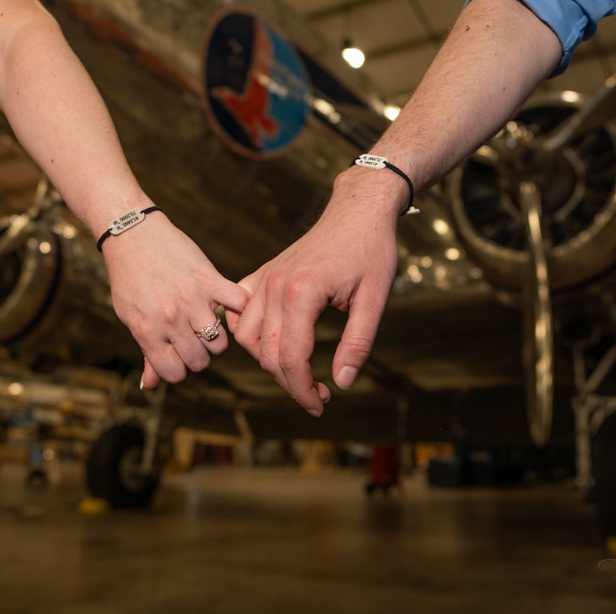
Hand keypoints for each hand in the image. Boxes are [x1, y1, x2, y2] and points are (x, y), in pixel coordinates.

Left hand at [101, 213, 248, 388]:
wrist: (133, 234)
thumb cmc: (129, 279)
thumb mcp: (130, 317)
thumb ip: (146, 352)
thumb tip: (147, 387)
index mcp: (148, 332)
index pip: (175, 373)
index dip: (178, 367)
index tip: (178, 354)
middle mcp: (170, 320)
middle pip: (200, 362)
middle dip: (198, 355)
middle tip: (193, 338)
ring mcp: (191, 300)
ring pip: (219, 344)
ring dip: (215, 337)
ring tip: (206, 322)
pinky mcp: (209, 279)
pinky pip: (237, 306)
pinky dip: (238, 309)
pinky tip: (226, 305)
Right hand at [229, 168, 402, 415]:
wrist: (358, 211)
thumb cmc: (372, 251)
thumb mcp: (375, 299)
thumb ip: (357, 343)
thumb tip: (341, 383)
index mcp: (302, 292)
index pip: (290, 358)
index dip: (303, 390)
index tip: (321, 405)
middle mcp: (275, 285)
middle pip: (267, 354)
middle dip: (290, 383)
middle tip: (318, 397)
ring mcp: (265, 278)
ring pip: (246, 336)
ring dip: (267, 361)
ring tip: (297, 372)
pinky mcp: (264, 273)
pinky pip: (240, 311)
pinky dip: (248, 332)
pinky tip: (272, 342)